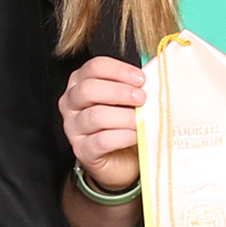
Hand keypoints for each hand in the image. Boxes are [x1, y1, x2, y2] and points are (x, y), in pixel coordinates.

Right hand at [59, 56, 144, 194]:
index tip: (141, 79)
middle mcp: (71, 103)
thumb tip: (153, 76)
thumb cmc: (124, 124)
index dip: (119, 70)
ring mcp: (73, 128)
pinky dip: (123, 136)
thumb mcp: (127, 100)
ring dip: (124, 116)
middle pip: (88, 89)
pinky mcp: (82, 150)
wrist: (122, 159)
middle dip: (119, 92)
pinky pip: (101, 140)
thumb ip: (134, 86)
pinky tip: (136, 135)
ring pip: (95, 116)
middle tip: (141, 98)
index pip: (94, 68)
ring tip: (142, 119)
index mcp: (80, 83)